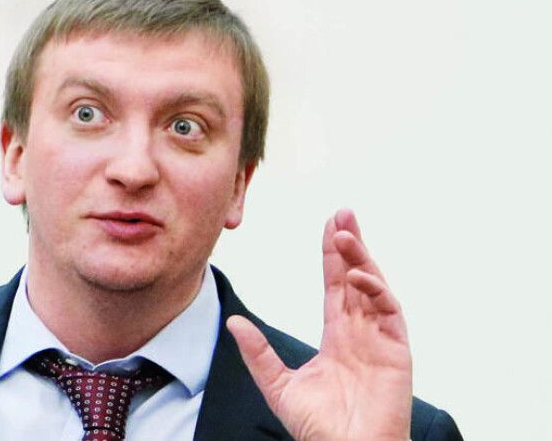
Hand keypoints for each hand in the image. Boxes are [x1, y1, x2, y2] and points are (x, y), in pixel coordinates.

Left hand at [227, 209, 411, 440]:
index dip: (332, 255)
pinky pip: (389, 312)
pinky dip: (374, 291)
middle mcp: (361, 331)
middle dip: (351, 243)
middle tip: (343, 212)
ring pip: (374, 287)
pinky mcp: (397, 352)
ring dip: (361, 259)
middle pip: (356, 276)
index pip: (335, 285)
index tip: (328, 226)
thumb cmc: (320, 428)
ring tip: (345, 234)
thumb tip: (235, 322)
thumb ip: (258, 353)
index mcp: (338, 336)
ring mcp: (381, 339)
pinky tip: (356, 277)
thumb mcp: (278, 385)